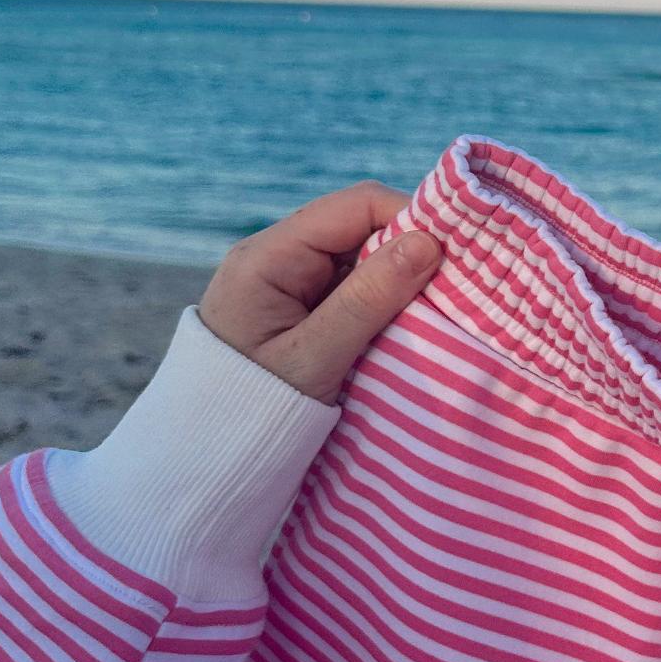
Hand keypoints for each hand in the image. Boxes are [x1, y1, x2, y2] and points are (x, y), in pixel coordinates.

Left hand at [197, 182, 442, 404]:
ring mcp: (289, 282)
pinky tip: (405, 325)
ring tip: (434, 310)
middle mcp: (277, 257)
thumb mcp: (313, 358)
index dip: (411, 218)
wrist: (204, 455)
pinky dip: (384, 301)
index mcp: (269, 256)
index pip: (355, 206)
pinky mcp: (300, 307)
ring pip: (362, 258)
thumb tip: (430, 242)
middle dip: (410, 251)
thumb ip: (368, 299)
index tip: (457, 254)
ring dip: (400, 280)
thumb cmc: (252, 410)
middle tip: (454, 287)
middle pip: (362, 227)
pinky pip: (353, 287)